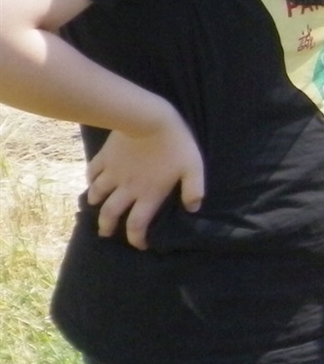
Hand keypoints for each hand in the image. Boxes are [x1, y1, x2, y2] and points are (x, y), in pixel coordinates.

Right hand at [85, 105, 205, 249]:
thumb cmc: (175, 145)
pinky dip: (90, 180)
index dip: (136, 238)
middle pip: (110, 214)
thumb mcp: (193, 168)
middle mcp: (126, 189)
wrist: (148, 119)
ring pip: (96, 194)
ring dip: (95, 204)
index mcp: (148, 194)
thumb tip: (193, 208)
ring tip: (95, 207)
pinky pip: (92, 172)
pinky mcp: (104, 157)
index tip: (139, 244)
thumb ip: (193, 190)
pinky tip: (92, 181)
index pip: (137, 224)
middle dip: (107, 227)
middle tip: (106, 233)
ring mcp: (112, 173)